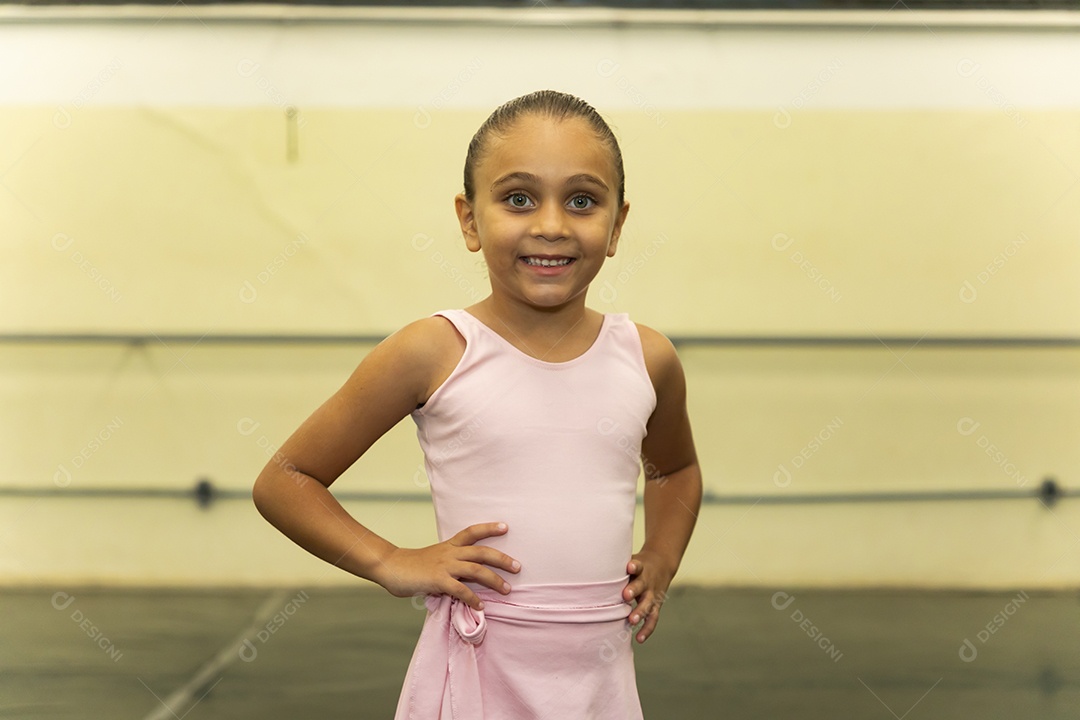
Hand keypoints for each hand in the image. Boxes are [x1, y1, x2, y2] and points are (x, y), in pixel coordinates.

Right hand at [374, 522, 519, 611]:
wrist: (390, 567)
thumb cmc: (412, 566)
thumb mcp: (434, 560)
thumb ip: (450, 567)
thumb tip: (465, 581)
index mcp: (449, 545)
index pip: (472, 532)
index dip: (489, 528)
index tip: (506, 527)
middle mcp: (450, 553)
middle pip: (482, 552)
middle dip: (502, 559)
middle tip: (518, 567)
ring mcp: (444, 566)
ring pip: (476, 570)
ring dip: (494, 580)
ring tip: (507, 590)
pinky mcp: (438, 580)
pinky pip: (460, 590)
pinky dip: (472, 599)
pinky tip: (480, 606)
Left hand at [622, 549, 674, 643]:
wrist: (662, 563)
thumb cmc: (638, 566)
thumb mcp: (631, 561)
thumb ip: (616, 568)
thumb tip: (590, 570)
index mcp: (640, 569)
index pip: (638, 566)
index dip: (634, 566)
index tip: (629, 567)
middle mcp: (647, 582)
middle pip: (641, 585)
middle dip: (634, 590)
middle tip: (625, 595)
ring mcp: (652, 594)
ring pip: (648, 604)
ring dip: (640, 612)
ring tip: (632, 621)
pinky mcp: (656, 605)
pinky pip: (653, 618)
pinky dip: (647, 629)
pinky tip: (639, 639)